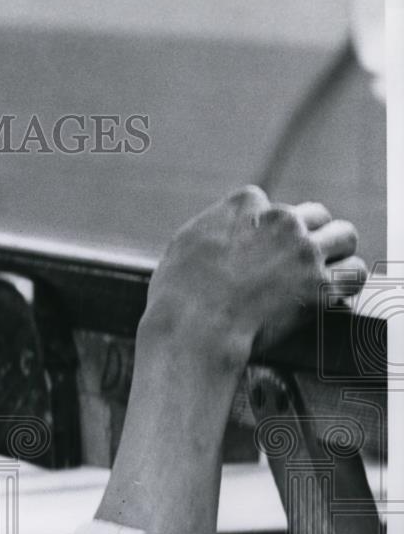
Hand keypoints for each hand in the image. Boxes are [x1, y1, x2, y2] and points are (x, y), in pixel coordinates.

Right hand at [143, 185, 365, 361]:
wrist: (193, 329)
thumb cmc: (178, 295)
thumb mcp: (185, 243)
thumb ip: (215, 227)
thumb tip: (225, 230)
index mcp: (245, 204)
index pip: (269, 203)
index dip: (265, 229)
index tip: (258, 249)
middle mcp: (280, 220)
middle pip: (315, 215)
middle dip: (307, 235)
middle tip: (293, 261)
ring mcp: (304, 251)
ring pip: (344, 236)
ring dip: (334, 253)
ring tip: (320, 272)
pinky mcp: (321, 285)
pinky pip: (355, 273)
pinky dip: (346, 282)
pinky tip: (331, 291)